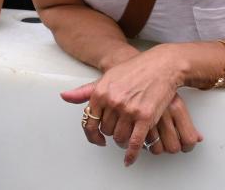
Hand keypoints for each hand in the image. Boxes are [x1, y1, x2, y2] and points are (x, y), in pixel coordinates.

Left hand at [61, 47, 200, 165]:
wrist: (160, 65)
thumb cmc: (134, 70)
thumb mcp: (106, 77)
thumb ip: (85, 91)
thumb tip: (65, 96)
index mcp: (100, 93)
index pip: (89, 122)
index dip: (92, 134)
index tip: (97, 139)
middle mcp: (113, 102)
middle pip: (106, 131)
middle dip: (112, 133)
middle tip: (119, 129)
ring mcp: (129, 110)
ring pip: (119, 138)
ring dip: (122, 141)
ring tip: (127, 135)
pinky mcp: (145, 117)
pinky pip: (135, 142)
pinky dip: (131, 154)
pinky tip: (129, 159)